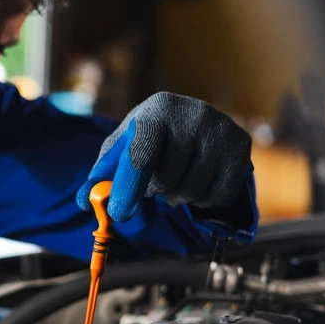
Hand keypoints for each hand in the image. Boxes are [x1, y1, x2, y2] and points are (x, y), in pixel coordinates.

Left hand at [77, 92, 252, 222]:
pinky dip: (202, 200)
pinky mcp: (241, 146)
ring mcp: (221, 128)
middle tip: (153, 181)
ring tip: (173, 180)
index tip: (119, 213)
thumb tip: (83, 202)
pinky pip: (218, 195)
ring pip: (192, 189)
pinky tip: (195, 183)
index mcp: (156, 109)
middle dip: (154, 190)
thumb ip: (101, 175)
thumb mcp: (121, 149)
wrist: (189, 121)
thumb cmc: (147, 138)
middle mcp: (192, 113)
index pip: (142, 153)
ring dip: (176, 197)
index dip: (129, 186)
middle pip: (167, 178)